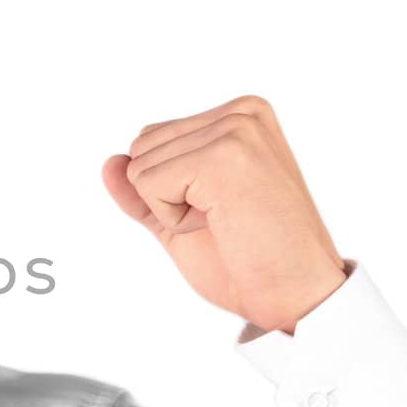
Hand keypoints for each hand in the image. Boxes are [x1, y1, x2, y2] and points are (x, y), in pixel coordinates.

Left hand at [101, 95, 347, 334]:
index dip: (171, 189)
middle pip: (141, 147)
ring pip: (140, 166)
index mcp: (240, 115)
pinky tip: (221, 224)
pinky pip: (149, 185)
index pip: (152, 139)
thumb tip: (110, 163)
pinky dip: (174, 218)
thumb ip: (146, 188)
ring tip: (226, 221)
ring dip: (172, 209)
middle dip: (168, 196)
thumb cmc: (250, 261)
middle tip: (224, 219)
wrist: (296, 294)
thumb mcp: (182, 217)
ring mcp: (236, 130)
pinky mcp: (224, 156)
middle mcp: (242, 112)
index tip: (223, 209)